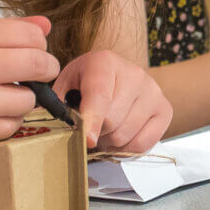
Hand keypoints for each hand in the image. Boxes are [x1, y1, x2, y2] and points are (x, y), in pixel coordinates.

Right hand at [0, 16, 59, 166]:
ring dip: (22, 101)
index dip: (39, 45)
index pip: (29, 34)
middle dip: (45, 71)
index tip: (33, 53)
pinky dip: (6, 122)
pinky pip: (15, 124)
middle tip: (36, 76)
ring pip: (31, 99)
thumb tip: (45, 25)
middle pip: (39, 63)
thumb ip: (1, 34)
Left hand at [54, 50, 173, 151]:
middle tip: (88, 126)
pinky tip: (120, 134)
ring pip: (126, 135)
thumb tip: (45, 127)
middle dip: (95, 132)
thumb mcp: (65, 86)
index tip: (87, 139)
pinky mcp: (165, 110)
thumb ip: (56, 105)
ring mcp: (153, 91)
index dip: (91, 120)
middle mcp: (134, 73)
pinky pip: (143, 144)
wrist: (118, 76)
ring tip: (104, 129)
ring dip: (109, 141)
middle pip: (112, 121)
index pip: (99, 96)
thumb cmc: (86, 83)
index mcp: (104, 62)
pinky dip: (126, 148)